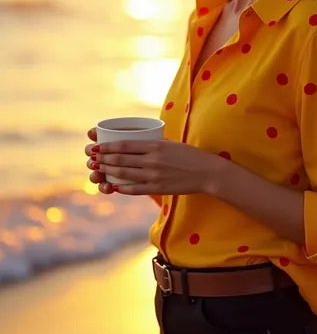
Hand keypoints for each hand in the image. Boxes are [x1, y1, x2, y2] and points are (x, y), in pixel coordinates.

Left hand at [85, 134, 223, 195]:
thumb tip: (136, 144)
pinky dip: (121, 188)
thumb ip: (154, 144)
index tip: (96, 147)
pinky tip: (113, 186)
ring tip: (98, 170)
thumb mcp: (171, 143)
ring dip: (108, 172)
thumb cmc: (189, 155)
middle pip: (120, 159)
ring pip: (124, 174)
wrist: (206, 172)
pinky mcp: (158, 188)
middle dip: (103, 159)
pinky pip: (134, 189)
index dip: (107, 147)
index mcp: (155, 145)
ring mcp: (154, 175)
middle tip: (92, 159)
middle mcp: (152, 160)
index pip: (125, 145)